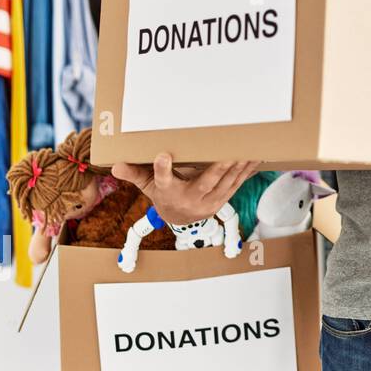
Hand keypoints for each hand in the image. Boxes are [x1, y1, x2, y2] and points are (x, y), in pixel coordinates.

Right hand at [111, 154, 257, 225]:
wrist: (179, 219)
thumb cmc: (163, 195)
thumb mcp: (147, 186)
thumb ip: (134, 174)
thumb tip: (114, 165)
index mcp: (169, 191)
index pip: (162, 179)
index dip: (162, 168)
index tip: (162, 154)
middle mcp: (190, 198)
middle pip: (205, 183)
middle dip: (219, 168)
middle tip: (229, 153)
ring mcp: (209, 201)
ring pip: (226, 184)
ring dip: (239, 169)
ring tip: (248, 152)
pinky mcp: (222, 199)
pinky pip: (237, 185)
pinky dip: (247, 172)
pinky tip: (256, 159)